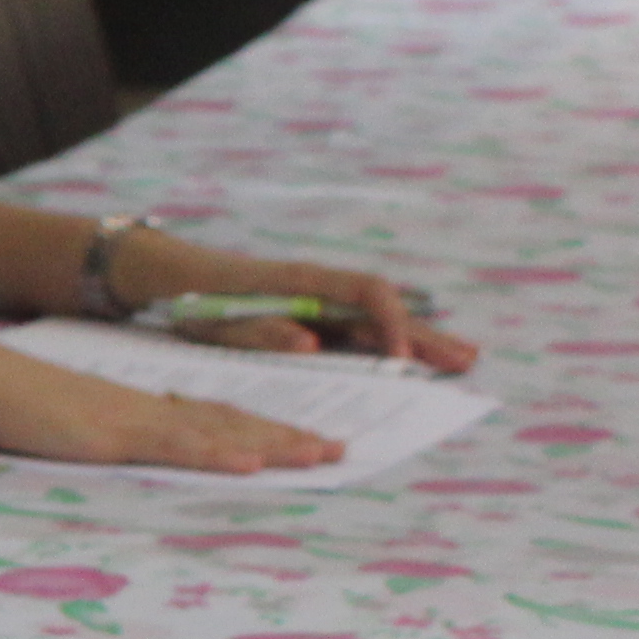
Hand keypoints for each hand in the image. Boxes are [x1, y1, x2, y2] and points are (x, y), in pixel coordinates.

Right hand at [0, 332, 338, 472]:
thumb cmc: (3, 400)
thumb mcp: (57, 420)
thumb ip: (88, 433)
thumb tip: (102, 448)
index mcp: (134, 407)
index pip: (210, 417)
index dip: (258, 429)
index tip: (297, 441)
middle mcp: (145, 409)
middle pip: (229, 423)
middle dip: (286, 438)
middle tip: (337, 451)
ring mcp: (133, 421)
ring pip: (218, 433)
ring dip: (274, 445)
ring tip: (321, 456)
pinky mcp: (112, 435)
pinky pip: (176, 447)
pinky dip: (218, 455)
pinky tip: (252, 463)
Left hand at [128, 240, 476, 372]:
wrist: (171, 278)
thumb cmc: (193, 300)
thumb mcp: (219, 321)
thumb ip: (262, 333)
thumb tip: (312, 345)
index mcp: (303, 282)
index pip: (367, 294)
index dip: (390, 324)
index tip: (403, 360)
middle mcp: (319, 288)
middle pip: (386, 308)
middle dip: (425, 334)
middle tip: (467, 359)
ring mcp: (317, 301)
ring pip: (378, 321)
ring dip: (417, 340)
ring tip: (459, 359)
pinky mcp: (310, 315)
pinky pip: (359, 329)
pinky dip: (389, 343)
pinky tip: (412, 359)